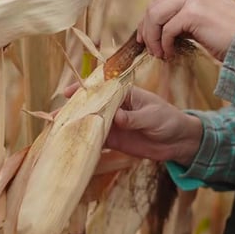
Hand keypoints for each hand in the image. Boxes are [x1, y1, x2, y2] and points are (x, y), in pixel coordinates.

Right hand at [64, 84, 202, 165]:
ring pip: (90, 123)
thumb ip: (134, 118)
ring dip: (76, 126)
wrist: (178, 141)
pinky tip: (73, 145)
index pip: (101, 88)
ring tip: (58, 131)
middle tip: (56, 117)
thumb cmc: (168, 120)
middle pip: (90, 106)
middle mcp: (115, 108)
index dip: (83, 90)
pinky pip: (97, 140)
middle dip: (73, 110)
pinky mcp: (115, 140)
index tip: (69, 93)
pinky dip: (86, 141)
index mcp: (124, 94)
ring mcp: (113, 124)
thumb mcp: (152, 116)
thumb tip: (116, 117)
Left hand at [137, 0, 234, 60]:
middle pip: (154, 6)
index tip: (143, 36)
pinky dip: (164, 45)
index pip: (160, 0)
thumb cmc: (226, 38)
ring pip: (156, 16)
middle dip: (146, 28)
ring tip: (158, 54)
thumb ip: (181, 20)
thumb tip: (156, 29)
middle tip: (146, 47)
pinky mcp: (194, 13)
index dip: (148, 18)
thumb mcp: (200, 23)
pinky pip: (167, 30)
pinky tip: (169, 54)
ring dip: (152, 38)